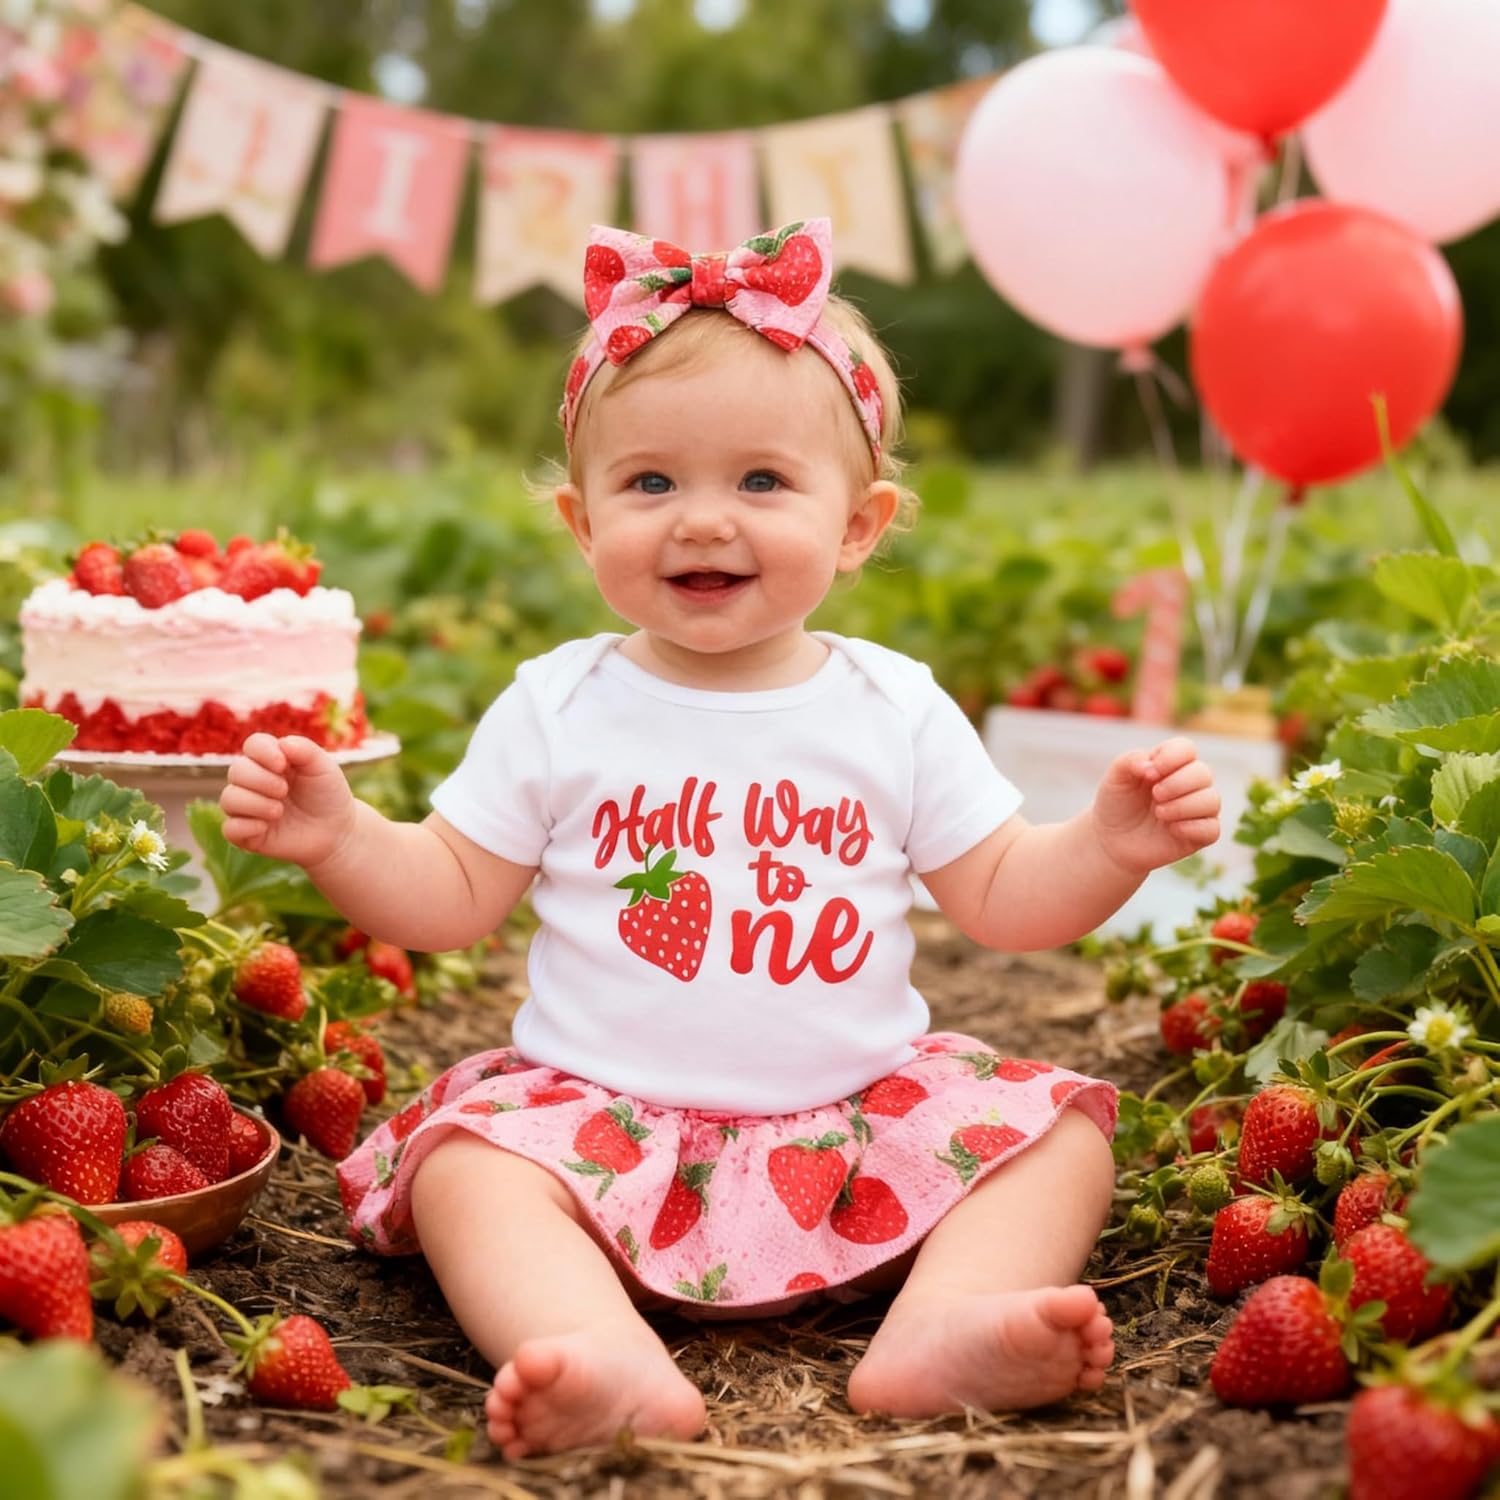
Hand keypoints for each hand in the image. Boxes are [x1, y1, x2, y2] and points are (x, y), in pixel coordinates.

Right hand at [220, 734, 356, 867]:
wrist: (336, 832)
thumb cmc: (328, 795)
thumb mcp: (324, 768)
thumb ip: (306, 750)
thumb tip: (282, 744)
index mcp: (271, 760)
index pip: (253, 745)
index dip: (263, 752)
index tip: (282, 764)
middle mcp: (254, 782)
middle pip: (237, 771)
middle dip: (260, 780)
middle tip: (284, 790)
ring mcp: (248, 808)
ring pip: (228, 799)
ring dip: (254, 803)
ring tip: (279, 811)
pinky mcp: (247, 834)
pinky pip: (230, 829)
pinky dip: (246, 826)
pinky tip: (266, 827)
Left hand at [1091, 736, 1220, 875]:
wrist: (1111, 840)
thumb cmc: (1117, 803)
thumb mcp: (1115, 777)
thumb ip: (1130, 760)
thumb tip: (1151, 764)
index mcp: (1171, 764)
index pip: (1186, 748)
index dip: (1172, 757)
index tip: (1149, 774)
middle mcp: (1189, 783)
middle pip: (1203, 772)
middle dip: (1177, 784)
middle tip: (1155, 795)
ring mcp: (1197, 810)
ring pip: (1212, 800)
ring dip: (1183, 806)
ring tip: (1159, 813)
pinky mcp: (1199, 835)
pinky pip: (1212, 829)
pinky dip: (1193, 828)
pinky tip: (1172, 830)